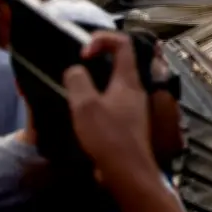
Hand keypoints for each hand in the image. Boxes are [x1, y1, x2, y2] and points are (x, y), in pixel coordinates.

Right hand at [63, 32, 152, 172]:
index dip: (102, 39)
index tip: (83, 52)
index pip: (123, 43)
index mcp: (129, 79)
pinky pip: (113, 101)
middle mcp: (135, 89)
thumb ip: (78, 81)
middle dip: (98, 59)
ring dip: (96, 81)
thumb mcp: (86, 106)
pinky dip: (98, 100)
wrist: (128, 172)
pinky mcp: (128, 122)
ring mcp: (133, 106)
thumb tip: (75, 70)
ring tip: (75, 90)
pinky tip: (83, 113)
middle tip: (77, 68)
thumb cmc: (109, 137)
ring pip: (115, 83)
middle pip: (120, 61)